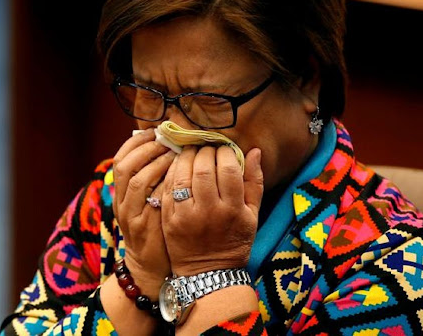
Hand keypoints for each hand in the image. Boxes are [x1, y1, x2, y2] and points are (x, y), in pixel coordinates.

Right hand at [113, 130, 175, 295]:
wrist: (151, 266)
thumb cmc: (156, 227)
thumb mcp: (148, 201)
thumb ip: (153, 178)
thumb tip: (168, 146)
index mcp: (121, 192)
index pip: (121, 158)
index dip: (137, 142)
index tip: (155, 131)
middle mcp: (121, 201)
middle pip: (125, 165)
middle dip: (146, 148)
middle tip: (166, 139)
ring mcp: (130, 214)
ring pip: (136, 180)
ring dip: (155, 162)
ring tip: (174, 153)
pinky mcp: (144, 226)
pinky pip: (151, 199)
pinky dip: (163, 183)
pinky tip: (179, 176)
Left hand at [161, 145, 263, 275]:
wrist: (209, 273)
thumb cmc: (235, 241)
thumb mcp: (252, 214)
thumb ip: (254, 181)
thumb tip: (253, 151)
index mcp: (232, 209)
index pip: (228, 168)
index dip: (225, 152)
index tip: (225, 150)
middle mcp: (208, 211)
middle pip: (204, 167)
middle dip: (206, 151)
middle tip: (207, 149)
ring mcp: (186, 215)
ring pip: (183, 174)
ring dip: (187, 156)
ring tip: (192, 152)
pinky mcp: (169, 218)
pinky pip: (168, 187)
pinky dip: (173, 171)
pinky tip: (179, 165)